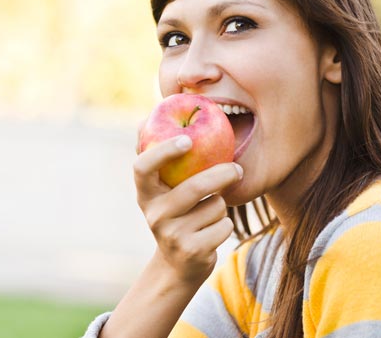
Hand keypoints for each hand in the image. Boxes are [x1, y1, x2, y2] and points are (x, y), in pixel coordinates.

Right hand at [133, 133, 241, 282]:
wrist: (178, 264)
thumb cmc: (176, 212)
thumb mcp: (162, 188)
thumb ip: (158, 156)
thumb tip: (146, 116)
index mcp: (145, 192)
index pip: (143, 167)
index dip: (164, 151)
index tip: (188, 139)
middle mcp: (153, 214)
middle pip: (193, 188)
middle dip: (220, 174)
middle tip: (237, 167)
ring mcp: (171, 235)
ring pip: (214, 206)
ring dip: (221, 206)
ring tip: (210, 212)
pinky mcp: (192, 251)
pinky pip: (223, 226)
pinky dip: (225, 225)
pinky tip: (213, 232)